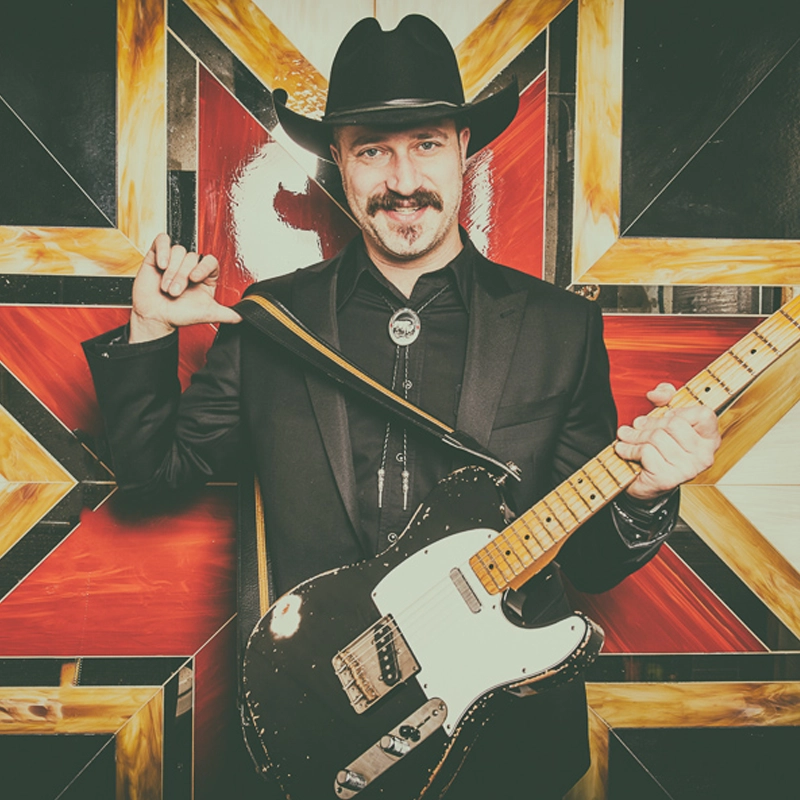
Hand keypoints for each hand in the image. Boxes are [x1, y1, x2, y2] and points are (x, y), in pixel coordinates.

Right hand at [130, 234, 241, 342]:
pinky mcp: (157, 256)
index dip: (203, 267)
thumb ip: (227, 314)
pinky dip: (162, 250)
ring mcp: (174, 260)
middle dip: (182, 276)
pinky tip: (161, 265)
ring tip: (167, 287)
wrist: (156, 317)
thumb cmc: (179, 314)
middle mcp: (191, 267)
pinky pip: (162, 241)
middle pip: (191, 257)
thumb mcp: (208, 314)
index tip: (195, 278)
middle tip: (176, 292)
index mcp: (205, 276)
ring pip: (178, 251)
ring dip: (172, 271)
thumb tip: (243, 315)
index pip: (210, 261)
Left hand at [615, 382, 720, 501]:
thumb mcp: (665, 418)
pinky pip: (645, 452)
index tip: (667, 416)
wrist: (646, 484)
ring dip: (635, 436)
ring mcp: (687, 469)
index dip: (680, 411)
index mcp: (710, 440)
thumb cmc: (659, 450)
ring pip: (656, 437)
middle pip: (673, 424)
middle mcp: (704, 456)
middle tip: (636, 426)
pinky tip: (625, 450)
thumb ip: (666, 397)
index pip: (703, 414)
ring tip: (627, 438)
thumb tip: (656, 393)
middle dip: (649, 424)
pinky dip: (630, 449)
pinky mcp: (667, 478)